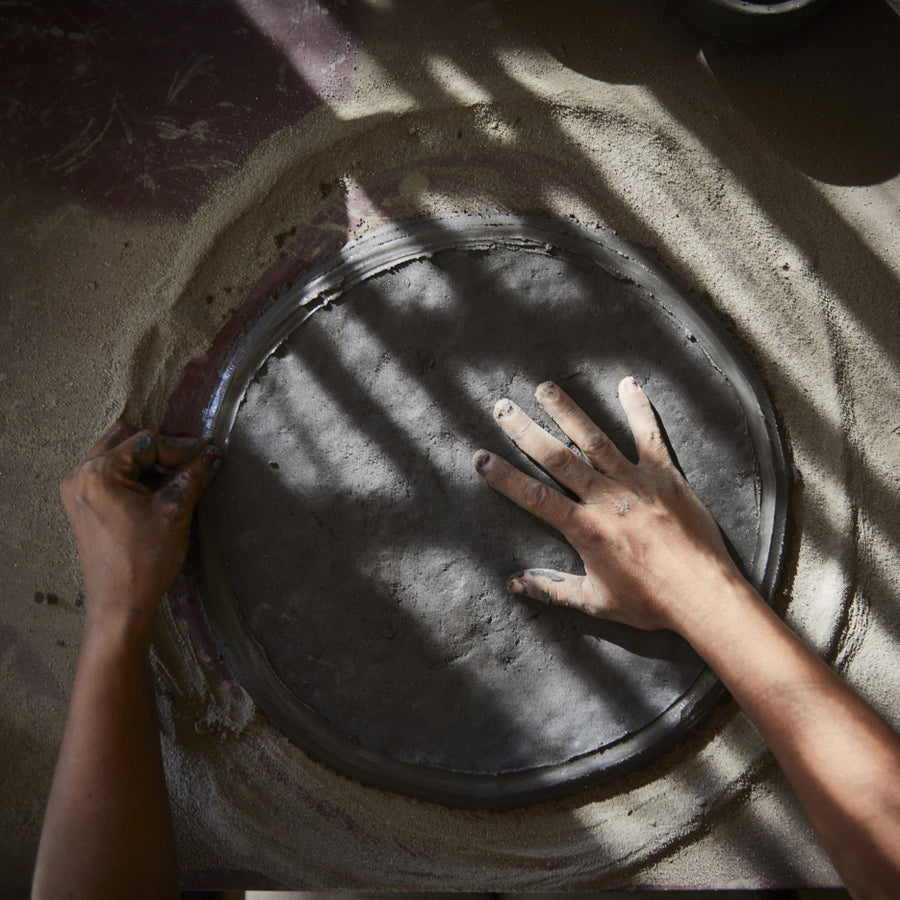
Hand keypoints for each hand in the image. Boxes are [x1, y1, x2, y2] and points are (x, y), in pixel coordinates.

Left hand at [60, 420, 220, 638]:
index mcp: (99, 473)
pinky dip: (133, 474)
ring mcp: (77, 490)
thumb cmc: (144, 560)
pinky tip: (156, 488)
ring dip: (145, 459)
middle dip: (159, 447)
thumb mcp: (174, 512)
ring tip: (175, 475)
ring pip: (115, 454)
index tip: (207, 452)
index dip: (181, 446)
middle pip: (124, 439)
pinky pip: (107, 473)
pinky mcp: (82, 505)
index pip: (147, 442)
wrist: (120, 604)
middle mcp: (80, 475)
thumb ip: (192, 477)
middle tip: (188, 461)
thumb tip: (211, 456)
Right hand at [473, 377, 742, 632]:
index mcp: (585, 529)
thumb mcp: (595, 601)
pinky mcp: (665, 476)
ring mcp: (635, 483)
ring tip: (545, 388)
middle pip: (557, 457)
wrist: (703, 595)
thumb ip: (553, 589)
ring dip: (568, 411)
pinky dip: (638, 409)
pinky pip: (649, 437)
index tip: (482, 458)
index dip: (505, 477)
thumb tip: (515, 584)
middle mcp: (605, 499)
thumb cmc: (650, 602)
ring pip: (594, 439)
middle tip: (502, 407)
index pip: (534, 496)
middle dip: (526, 430)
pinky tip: (627, 383)